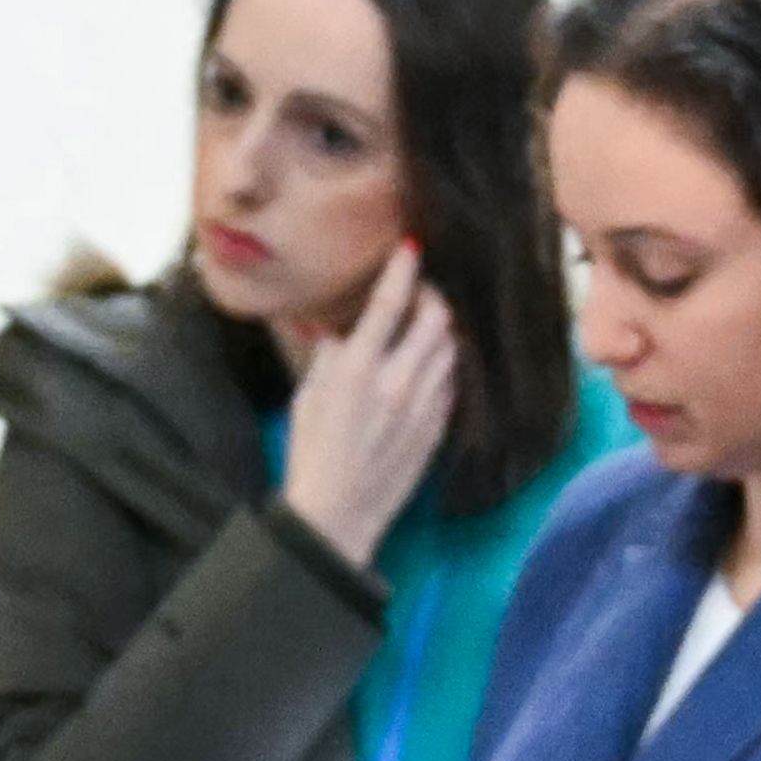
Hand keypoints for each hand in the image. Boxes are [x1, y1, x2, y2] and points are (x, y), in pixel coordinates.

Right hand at [277, 259, 465, 569]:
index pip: (390, 304)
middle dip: (434, 296)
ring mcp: (423, 407)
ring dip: (443, 330)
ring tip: (429, 324)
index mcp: (357, 369)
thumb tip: (341, 328)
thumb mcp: (308, 396)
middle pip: (436, 320)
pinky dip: (444, 365)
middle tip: (424, 290)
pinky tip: (431, 365)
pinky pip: (452, 384)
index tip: (413, 246)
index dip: (405, 268)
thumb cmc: (311, 454)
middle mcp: (397, 382)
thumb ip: (329, 356)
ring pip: (450, 349)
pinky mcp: (437, 429)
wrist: (338, 514)